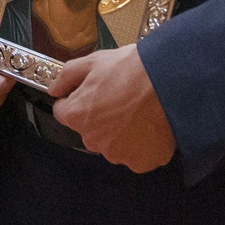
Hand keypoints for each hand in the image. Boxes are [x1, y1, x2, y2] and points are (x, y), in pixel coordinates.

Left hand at [49, 45, 176, 172]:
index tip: (93, 91)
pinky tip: (150, 126)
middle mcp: (93, 140)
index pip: (63, 112)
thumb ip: (67, 76)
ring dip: (120, 132)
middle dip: (99, 116)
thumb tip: (53, 89)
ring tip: (139, 112)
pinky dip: (141, 144)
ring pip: (112, 143)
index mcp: (77, 116)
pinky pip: (135, 155)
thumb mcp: (94, 61)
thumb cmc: (132, 70)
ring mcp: (117, 155)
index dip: (76, 98)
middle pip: (89, 129)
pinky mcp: (140, 163)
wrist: (170, 84)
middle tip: (120, 98)